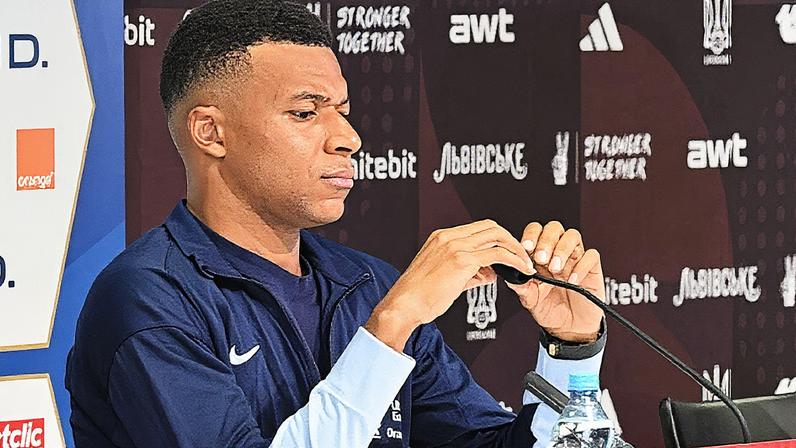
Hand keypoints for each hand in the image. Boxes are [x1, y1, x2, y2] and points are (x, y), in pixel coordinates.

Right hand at [366, 219, 534, 350]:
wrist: (403, 305)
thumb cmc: (418, 296)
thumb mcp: (443, 278)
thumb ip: (468, 272)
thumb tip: (486, 273)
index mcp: (441, 237)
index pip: (478, 228)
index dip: (497, 237)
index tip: (508, 251)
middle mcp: (448, 237)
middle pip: (491, 226)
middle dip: (511, 240)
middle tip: (522, 255)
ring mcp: (455, 246)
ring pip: (497, 236)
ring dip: (516, 249)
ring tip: (525, 264)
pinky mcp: (462, 260)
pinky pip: (497, 254)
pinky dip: (514, 260)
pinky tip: (521, 270)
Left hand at [505, 221, 605, 342]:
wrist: (570, 329)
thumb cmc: (550, 310)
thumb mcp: (530, 299)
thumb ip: (521, 286)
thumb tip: (511, 274)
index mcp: (540, 255)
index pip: (536, 231)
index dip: (531, 235)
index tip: (526, 247)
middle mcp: (558, 252)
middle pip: (554, 228)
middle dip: (546, 240)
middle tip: (541, 258)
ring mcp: (575, 259)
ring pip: (572, 236)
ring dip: (562, 249)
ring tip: (555, 269)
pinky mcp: (592, 268)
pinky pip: (591, 256)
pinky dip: (581, 266)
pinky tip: (572, 281)